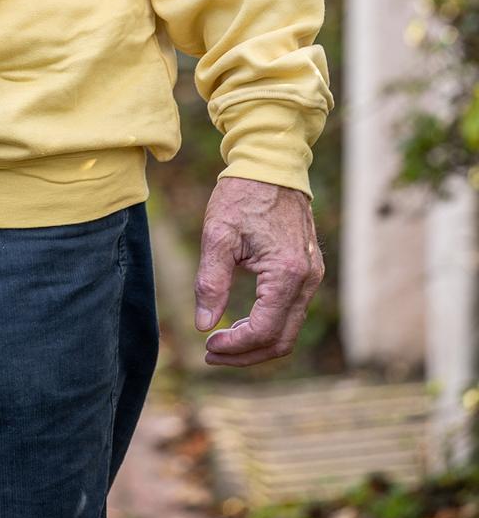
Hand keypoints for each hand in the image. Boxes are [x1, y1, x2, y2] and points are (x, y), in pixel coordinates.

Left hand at [193, 175, 324, 365]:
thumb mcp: (218, 235)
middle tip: (211, 353)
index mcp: (287, 273)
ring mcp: (312, 276)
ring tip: (222, 341)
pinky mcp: (309, 271)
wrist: (271, 163)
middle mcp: (308, 280)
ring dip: (256, 343)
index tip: (207, 344)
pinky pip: (291, 311)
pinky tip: (241, 322)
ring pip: (288, 329)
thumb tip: (204, 326)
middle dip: (245, 354)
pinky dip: (268, 324)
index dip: (235, 346)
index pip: (264, 331)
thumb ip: (211, 282)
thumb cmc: (242, 194)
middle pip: (281, 340)